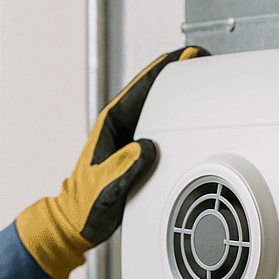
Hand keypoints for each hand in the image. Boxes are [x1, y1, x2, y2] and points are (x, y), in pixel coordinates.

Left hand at [16, 46, 209, 278]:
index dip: (165, 69)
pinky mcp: (137, 150)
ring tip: (201, 80)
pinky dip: (176, 117)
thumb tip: (147, 148)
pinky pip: (160, 127)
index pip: (142, 88)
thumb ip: (126, 167)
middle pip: (152, 90)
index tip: (186, 56)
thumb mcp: (106, 187)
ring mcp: (129, 137)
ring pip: (157, 106)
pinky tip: (190, 116)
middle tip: (201, 60)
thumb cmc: (85, 205)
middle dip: (176, 72)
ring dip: (178, 93)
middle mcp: (121, 127)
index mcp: (111, 125)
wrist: (78, 221)